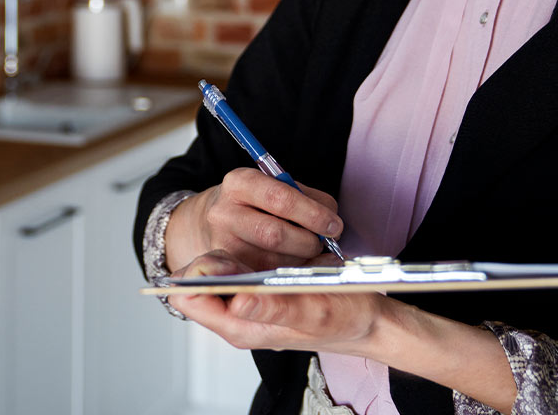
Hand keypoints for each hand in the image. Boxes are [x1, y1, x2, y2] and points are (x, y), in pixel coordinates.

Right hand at [164, 168, 342, 271]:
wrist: (206, 224)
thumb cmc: (252, 204)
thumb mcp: (273, 188)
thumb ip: (306, 198)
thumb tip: (332, 224)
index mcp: (239, 183)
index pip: (280, 198)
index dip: (312, 213)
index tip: (334, 224)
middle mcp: (224, 212)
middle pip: (275, 234)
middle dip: (308, 241)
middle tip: (324, 242)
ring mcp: (222, 244)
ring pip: (273, 260)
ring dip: (301, 259)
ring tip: (309, 251)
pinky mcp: (227, 270)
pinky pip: (266, 276)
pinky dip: (289, 272)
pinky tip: (296, 263)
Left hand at [169, 250, 408, 359]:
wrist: (369, 316)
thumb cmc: (345, 321)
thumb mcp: (315, 315)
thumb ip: (274, 309)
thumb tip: (236, 302)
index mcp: (240, 327)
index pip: (188, 298)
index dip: (196, 275)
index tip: (225, 255)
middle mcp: (237, 307)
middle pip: (204, 269)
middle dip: (236, 251)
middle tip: (276, 245)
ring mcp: (248, 288)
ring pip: (227, 252)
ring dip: (258, 237)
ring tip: (300, 241)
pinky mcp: (262, 271)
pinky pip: (249, 244)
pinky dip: (272, 231)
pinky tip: (300, 232)